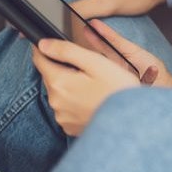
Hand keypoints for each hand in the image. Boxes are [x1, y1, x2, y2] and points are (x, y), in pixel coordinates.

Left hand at [31, 21, 171, 135]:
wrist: (131, 121)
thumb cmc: (118, 91)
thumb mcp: (96, 62)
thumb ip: (67, 50)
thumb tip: (43, 44)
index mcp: (60, 82)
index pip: (40, 59)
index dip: (44, 48)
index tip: (50, 43)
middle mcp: (56, 102)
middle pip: (51, 76)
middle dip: (65, 69)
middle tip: (89, 69)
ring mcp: (62, 117)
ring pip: (60, 93)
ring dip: (71, 86)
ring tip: (95, 86)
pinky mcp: (70, 127)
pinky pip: (67, 109)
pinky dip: (75, 103)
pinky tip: (92, 101)